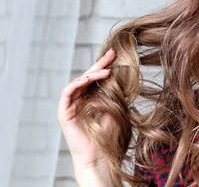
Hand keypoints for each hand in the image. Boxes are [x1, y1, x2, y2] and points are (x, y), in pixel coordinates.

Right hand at [57, 48, 114, 171]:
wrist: (99, 155)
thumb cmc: (110, 135)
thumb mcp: (116, 107)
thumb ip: (116, 92)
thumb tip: (124, 73)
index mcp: (91, 98)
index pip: (97, 78)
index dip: (105, 65)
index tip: (116, 54)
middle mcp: (80, 100)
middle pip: (87, 76)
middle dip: (99, 64)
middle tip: (111, 54)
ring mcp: (70, 106)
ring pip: (78, 82)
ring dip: (91, 74)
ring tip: (106, 70)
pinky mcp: (63, 113)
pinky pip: (67, 93)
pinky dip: (77, 84)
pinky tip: (88, 79)